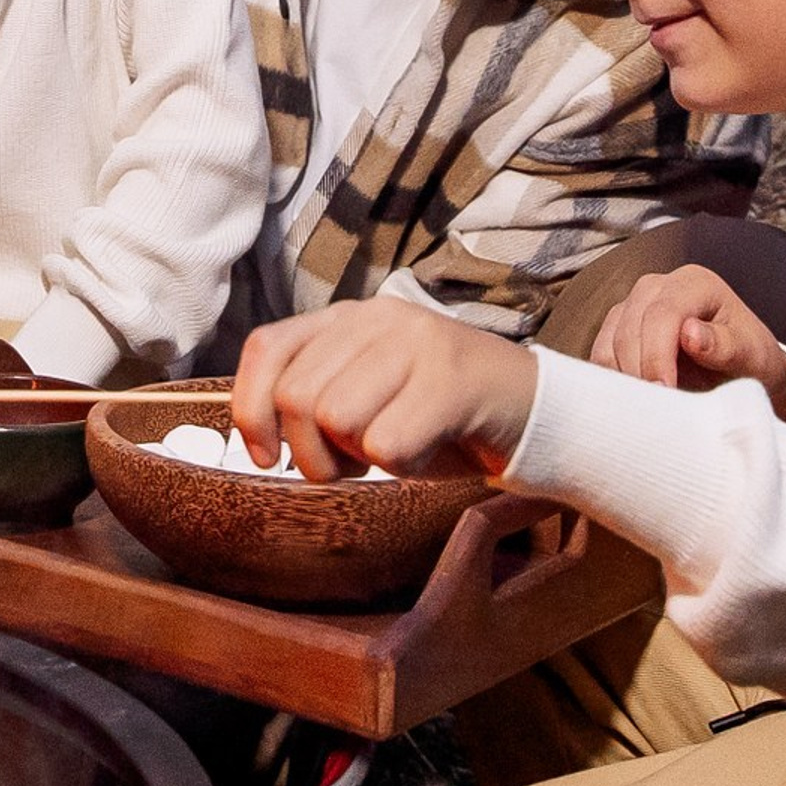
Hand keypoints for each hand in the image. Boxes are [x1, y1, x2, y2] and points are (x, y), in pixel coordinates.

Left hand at [231, 297, 536, 482]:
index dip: (251, 409)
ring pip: (336, 419)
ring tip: (396, 450)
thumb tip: (258, 438)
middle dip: (314, 453)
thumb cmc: (440, 418)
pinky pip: (387, 444)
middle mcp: (377, 317)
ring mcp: (417, 343)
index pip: (267, 348)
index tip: (267, 457)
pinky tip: (427, 454)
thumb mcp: (368, 396)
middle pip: (297, 397)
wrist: (534, 412)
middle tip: (355, 464)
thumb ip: (316, 398)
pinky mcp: (451, 380)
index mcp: (349, 317)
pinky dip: (400, 468)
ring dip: (359, 460)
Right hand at [592, 265, 785, 418]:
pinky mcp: (619, 327)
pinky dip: (612, 379)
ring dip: (624, 377)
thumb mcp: (753, 355)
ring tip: (648, 408)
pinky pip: (601, 353)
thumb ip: (726, 345)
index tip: (663, 390)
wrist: (744, 372)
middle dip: (640, 370)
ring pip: (610, 339)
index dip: (658, 354)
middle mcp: (659, 286)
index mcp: (695, 283)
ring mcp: (635, 304)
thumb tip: (691, 333)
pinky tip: (633, 400)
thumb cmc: (752, 361)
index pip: (662, 314)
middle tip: (654, 410)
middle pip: (631, 325)